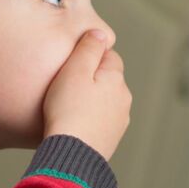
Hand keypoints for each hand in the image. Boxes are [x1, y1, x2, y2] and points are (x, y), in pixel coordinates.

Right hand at [43, 29, 131, 159]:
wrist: (72, 155)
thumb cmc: (68, 111)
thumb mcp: (74, 71)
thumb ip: (88, 49)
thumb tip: (100, 33)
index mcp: (116, 79)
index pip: (109, 56)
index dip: (89, 56)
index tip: (71, 64)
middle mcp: (123, 99)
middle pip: (107, 79)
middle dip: (90, 79)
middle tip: (64, 86)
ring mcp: (119, 121)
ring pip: (104, 101)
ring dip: (90, 101)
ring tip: (66, 108)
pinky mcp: (110, 139)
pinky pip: (99, 121)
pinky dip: (89, 120)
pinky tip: (72, 125)